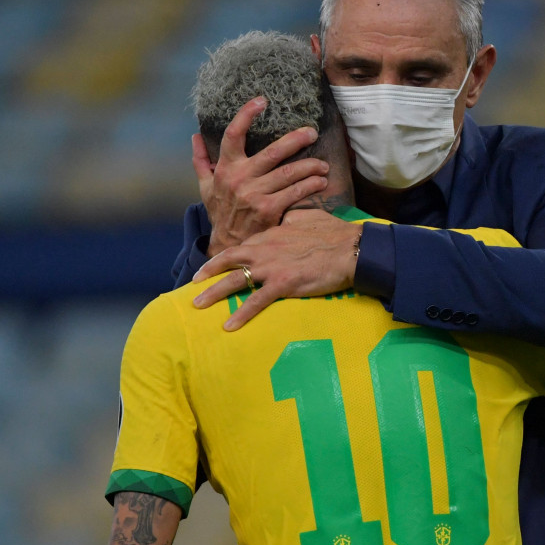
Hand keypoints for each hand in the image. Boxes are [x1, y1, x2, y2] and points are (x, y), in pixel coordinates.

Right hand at [192, 96, 330, 256]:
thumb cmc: (220, 212)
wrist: (228, 244)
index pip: (233, 134)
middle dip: (296, 139)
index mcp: (226, 168)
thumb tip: (195, 136)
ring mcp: (255, 194)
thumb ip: (201, 160)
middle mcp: (240, 178)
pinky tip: (320, 181)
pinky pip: (295, 193)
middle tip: (312, 132)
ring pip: (289, 173)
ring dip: (310, 166)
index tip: (262, 101)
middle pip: (272, 152)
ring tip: (323, 164)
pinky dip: (310, 185)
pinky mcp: (270, 210)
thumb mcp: (205, 187)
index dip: (246, 115)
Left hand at [192, 209, 362, 329]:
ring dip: (214, 293)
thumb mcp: (306, 218)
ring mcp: (272, 267)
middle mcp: (265, 249)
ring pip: (235, 280)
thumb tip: (286, 220)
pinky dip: (240, 314)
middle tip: (193, 284)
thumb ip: (290, 221)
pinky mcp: (284, 284)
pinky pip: (256, 302)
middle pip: (229, 260)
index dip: (225, 257)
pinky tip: (228, 326)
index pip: (241, 246)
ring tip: (198, 305)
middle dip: (208, 272)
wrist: (351, 248)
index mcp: (271, 234)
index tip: (213, 266)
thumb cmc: (334, 233)